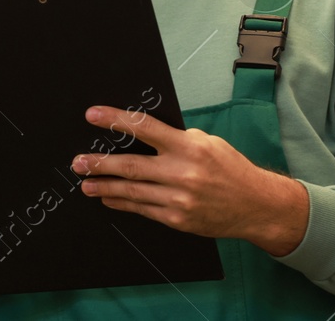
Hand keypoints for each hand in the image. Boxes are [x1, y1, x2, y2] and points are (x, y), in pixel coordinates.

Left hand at [72, 105, 309, 255]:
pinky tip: (108, 199)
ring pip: (132, 191)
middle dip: (99, 163)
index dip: (115, 120)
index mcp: (188, 147)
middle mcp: (182, 173)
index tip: (92, 115)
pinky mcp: (178, 219)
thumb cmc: (230, 168)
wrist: (257, 206)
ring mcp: (179, 198)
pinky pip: (143, 209)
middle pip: (130, 166)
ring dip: (104, 187)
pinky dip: (122, 203)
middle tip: (77, 162)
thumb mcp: (207, 143)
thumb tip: (140, 131)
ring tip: (85, 183)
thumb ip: (176, 138)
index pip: (145, 128)